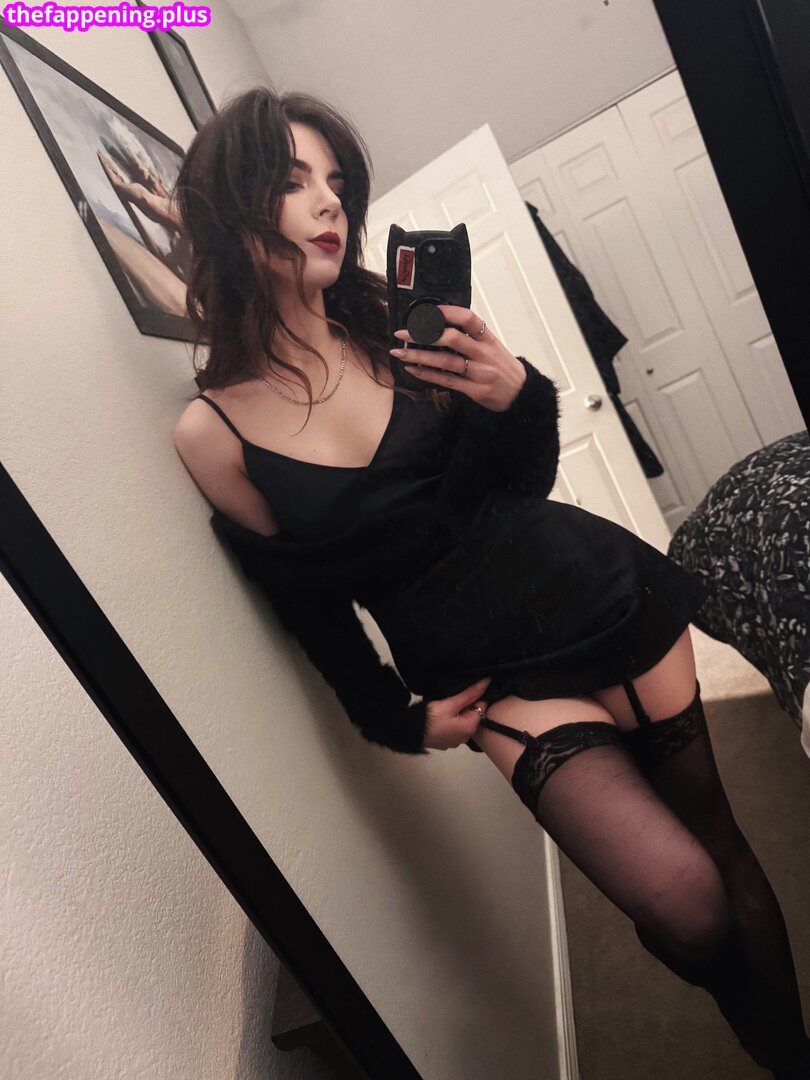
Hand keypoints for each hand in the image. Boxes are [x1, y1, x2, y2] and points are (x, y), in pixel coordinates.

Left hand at [389, 304, 526, 411]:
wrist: (521, 394)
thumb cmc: (503, 368)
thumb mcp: (493, 347)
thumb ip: (472, 337)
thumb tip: (443, 325)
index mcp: (488, 339)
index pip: (469, 319)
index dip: (447, 313)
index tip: (427, 312)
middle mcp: (484, 354)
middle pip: (452, 339)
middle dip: (424, 335)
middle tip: (404, 333)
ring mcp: (480, 373)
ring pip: (445, 361)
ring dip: (419, 356)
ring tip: (400, 352)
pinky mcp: (474, 390)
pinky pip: (447, 381)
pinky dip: (427, 375)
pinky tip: (413, 369)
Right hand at [423, 677, 491, 749]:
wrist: (408, 731)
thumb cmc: (431, 717)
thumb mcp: (451, 703)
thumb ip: (470, 693)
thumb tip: (488, 681)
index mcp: (470, 728)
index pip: (482, 706)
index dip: (476, 695)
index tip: (467, 688)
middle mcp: (465, 738)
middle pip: (471, 714)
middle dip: (466, 704)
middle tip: (455, 694)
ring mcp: (454, 741)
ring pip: (461, 721)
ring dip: (457, 712)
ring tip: (447, 702)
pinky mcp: (443, 742)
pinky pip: (452, 727)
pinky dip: (450, 720)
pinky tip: (441, 714)